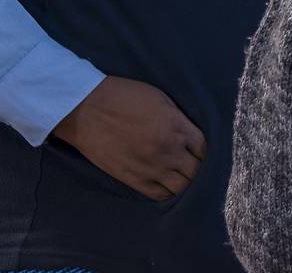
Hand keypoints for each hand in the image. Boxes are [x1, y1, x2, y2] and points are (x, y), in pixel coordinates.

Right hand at [52, 75, 205, 200]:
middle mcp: (168, 150)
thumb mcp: (160, 98)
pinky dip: (167, 193)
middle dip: (198, 168)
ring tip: (182, 178)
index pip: (204, 148)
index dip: (205, 151)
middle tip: (194, 166)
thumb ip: (178, 119)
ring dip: (185, 183)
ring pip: (181, 188)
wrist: (87, 109)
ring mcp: (151, 167)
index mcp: (177, 126)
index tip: (200, 151)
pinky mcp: (133, 179)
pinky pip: (159, 195)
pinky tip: (168, 186)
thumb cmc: (124, 96)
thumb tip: (188, 133)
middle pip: (196, 171)